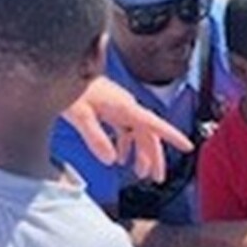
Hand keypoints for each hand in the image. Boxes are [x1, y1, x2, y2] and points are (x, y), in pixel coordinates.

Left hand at [62, 76, 191, 181]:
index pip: (154, 124)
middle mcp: (126, 106)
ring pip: (138, 134)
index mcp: (124, 106)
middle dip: (154, 157)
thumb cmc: (69, 85)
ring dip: (140, 154)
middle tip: (156, 178)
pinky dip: (125, 146)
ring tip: (139, 174)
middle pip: (148, 134)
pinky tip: (118, 158)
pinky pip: (125, 130)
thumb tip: (110, 160)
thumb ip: (95, 137)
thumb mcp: (80, 114)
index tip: (187, 146)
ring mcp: (118, 107)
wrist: (59, 67)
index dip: (173, 136)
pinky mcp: (109, 109)